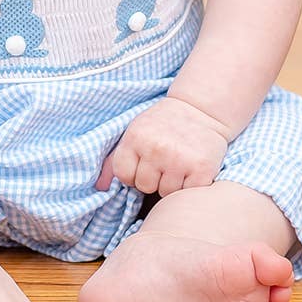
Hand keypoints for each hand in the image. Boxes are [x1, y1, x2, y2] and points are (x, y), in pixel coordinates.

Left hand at [94, 96, 229, 195]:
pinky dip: (190, 185)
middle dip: (154, 178)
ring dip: (172, 182)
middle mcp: (156, 149)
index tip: (145, 161)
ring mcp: (179, 159)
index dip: (134, 173)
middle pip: (145, 186)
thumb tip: (100, 188)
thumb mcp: (135, 131)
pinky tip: (191, 167)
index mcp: (135, 138)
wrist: (200, 108)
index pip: (123, 176)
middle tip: (165, 159)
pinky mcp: (202, 169)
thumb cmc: (163, 123)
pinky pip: (187, 193)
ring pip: (166, 193)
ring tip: (179, 162)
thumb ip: (114, 159)